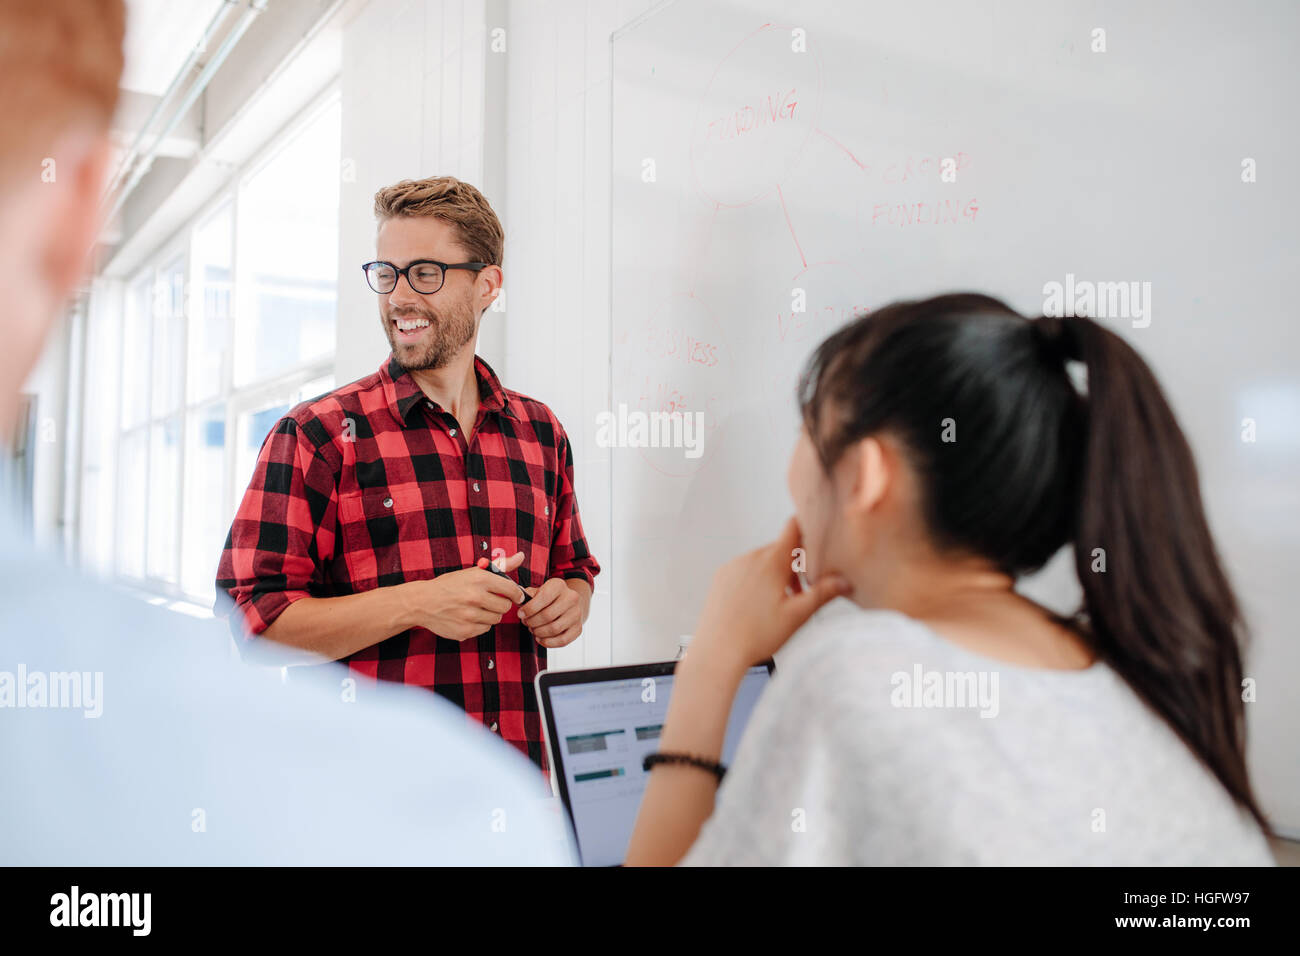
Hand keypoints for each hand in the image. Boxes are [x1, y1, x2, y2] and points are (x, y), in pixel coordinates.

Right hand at [409, 551, 526, 640]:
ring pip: (496, 619)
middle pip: (505, 607)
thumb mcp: (473, 571)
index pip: (512, 590)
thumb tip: (522, 556)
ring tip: (477, 608)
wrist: (423, 602)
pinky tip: (469, 617)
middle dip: (501, 604)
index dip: (516, 594)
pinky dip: (480, 624)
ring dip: (490, 614)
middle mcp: (475, 597)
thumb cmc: (450, 585)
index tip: (514, 595)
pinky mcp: (465, 630)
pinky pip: (484, 629)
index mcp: (479, 578)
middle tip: (490, 600)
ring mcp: (470, 616)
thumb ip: (501, 566)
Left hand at [518, 578, 583, 647]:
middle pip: (548, 615)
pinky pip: (562, 640)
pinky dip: (548, 642)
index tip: (520, 614)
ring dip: (539, 632)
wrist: (568, 604)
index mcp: (559, 585)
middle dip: (532, 622)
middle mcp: (571, 598)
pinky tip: (541, 639)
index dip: (529, 609)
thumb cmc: (548, 598)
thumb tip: (516, 599)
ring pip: (554, 629)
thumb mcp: (537, 591)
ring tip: (533, 630)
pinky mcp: (578, 628)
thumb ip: (526, 595)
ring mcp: (577, 614)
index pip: (543, 597)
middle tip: (526, 623)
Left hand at [690, 518, 850, 669]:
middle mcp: (750, 558)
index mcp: (771, 561)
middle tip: (801, 593)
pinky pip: (745, 569)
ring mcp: (733, 566)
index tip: (817, 538)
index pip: (793, 528)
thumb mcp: (797, 615)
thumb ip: (823, 594)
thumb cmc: (755, 635)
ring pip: (762, 560)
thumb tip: (844, 581)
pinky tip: (758, 605)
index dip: (808, 529)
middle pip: (780, 549)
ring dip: (775, 574)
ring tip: (779, 604)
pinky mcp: (721, 577)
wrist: (718, 651)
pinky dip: (756, 580)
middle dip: (794, 565)